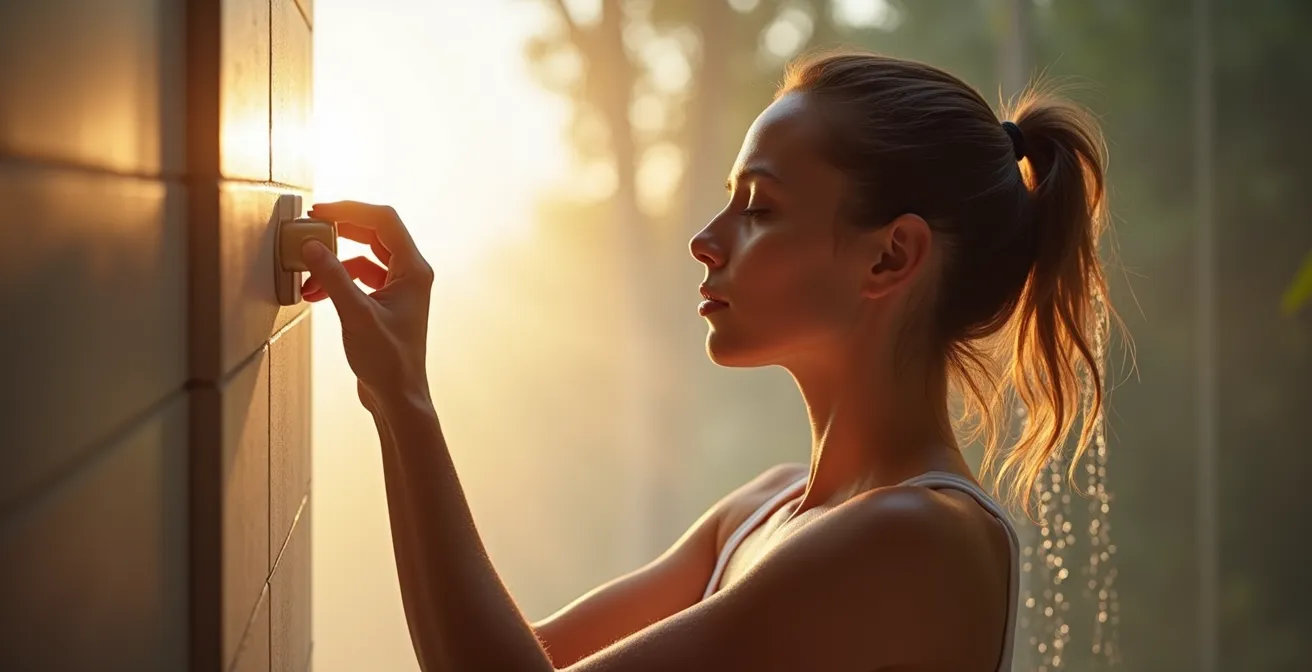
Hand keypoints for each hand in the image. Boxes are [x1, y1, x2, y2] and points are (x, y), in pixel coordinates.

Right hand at [299, 201, 434, 411]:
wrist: (396, 397)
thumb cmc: (389, 362)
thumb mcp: (356, 315)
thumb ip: (334, 277)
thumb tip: (313, 247)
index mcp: (414, 271)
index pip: (384, 222)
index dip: (351, 210)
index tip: (321, 212)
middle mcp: (411, 275)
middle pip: (375, 234)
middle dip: (341, 230)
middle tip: (312, 228)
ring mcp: (399, 290)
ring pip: (364, 257)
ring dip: (335, 262)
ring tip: (308, 273)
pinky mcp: (385, 304)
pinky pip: (359, 278)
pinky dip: (337, 281)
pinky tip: (316, 293)